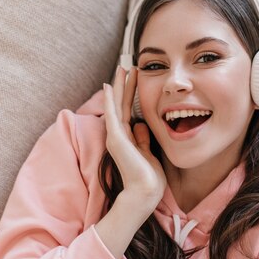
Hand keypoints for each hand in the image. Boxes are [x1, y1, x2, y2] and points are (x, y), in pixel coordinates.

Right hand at [103, 66, 165, 207]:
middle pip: (121, 104)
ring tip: (122, 68)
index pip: (128, 110)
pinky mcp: (116, 139)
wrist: (145, 193)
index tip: (135, 77)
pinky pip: (112, 115)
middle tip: (127, 65)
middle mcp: (119, 135)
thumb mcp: (148, 153)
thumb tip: (142, 125)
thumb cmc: (149, 178)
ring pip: (117, 105)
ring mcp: (116, 136)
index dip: (131, 93)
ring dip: (120, 86)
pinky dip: (110, 100)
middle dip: (125, 84)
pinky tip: (109, 85)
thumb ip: (143, 139)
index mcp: (127, 138)